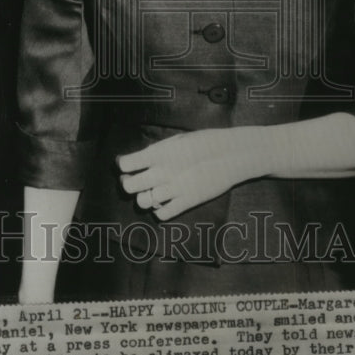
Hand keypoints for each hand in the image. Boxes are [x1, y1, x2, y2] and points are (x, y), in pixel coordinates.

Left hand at [117, 129, 262, 220]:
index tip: (126, 165)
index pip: (125, 164)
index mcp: (159, 153)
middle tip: (134, 180)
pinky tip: (165, 201)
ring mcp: (174, 189)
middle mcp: (163, 172)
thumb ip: (157, 151)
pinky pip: (161, 214)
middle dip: (127, 183)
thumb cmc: (205, 142)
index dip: (122, 165)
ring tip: (152, 191)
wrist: (232, 155)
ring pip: (142, 202)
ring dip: (144, 197)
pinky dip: (159, 210)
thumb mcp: (177, 140)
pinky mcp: (186, 203)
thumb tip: (139, 160)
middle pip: (129, 186)